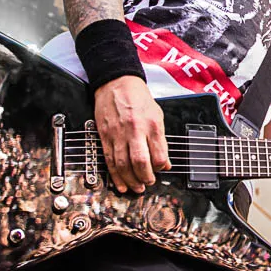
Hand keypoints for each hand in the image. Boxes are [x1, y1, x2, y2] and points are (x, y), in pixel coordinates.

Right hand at [93, 75, 169, 192]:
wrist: (116, 82)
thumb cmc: (138, 98)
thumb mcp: (157, 114)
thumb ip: (161, 140)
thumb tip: (165, 163)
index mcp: (151, 124)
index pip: (159, 154)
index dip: (161, 167)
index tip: (161, 169)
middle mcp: (135, 130)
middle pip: (140, 162)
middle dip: (146, 178)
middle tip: (148, 183)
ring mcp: (118, 134)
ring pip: (123, 165)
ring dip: (130, 180)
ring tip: (137, 187)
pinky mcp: (105, 135)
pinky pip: (110, 160)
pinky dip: (115, 176)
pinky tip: (121, 184)